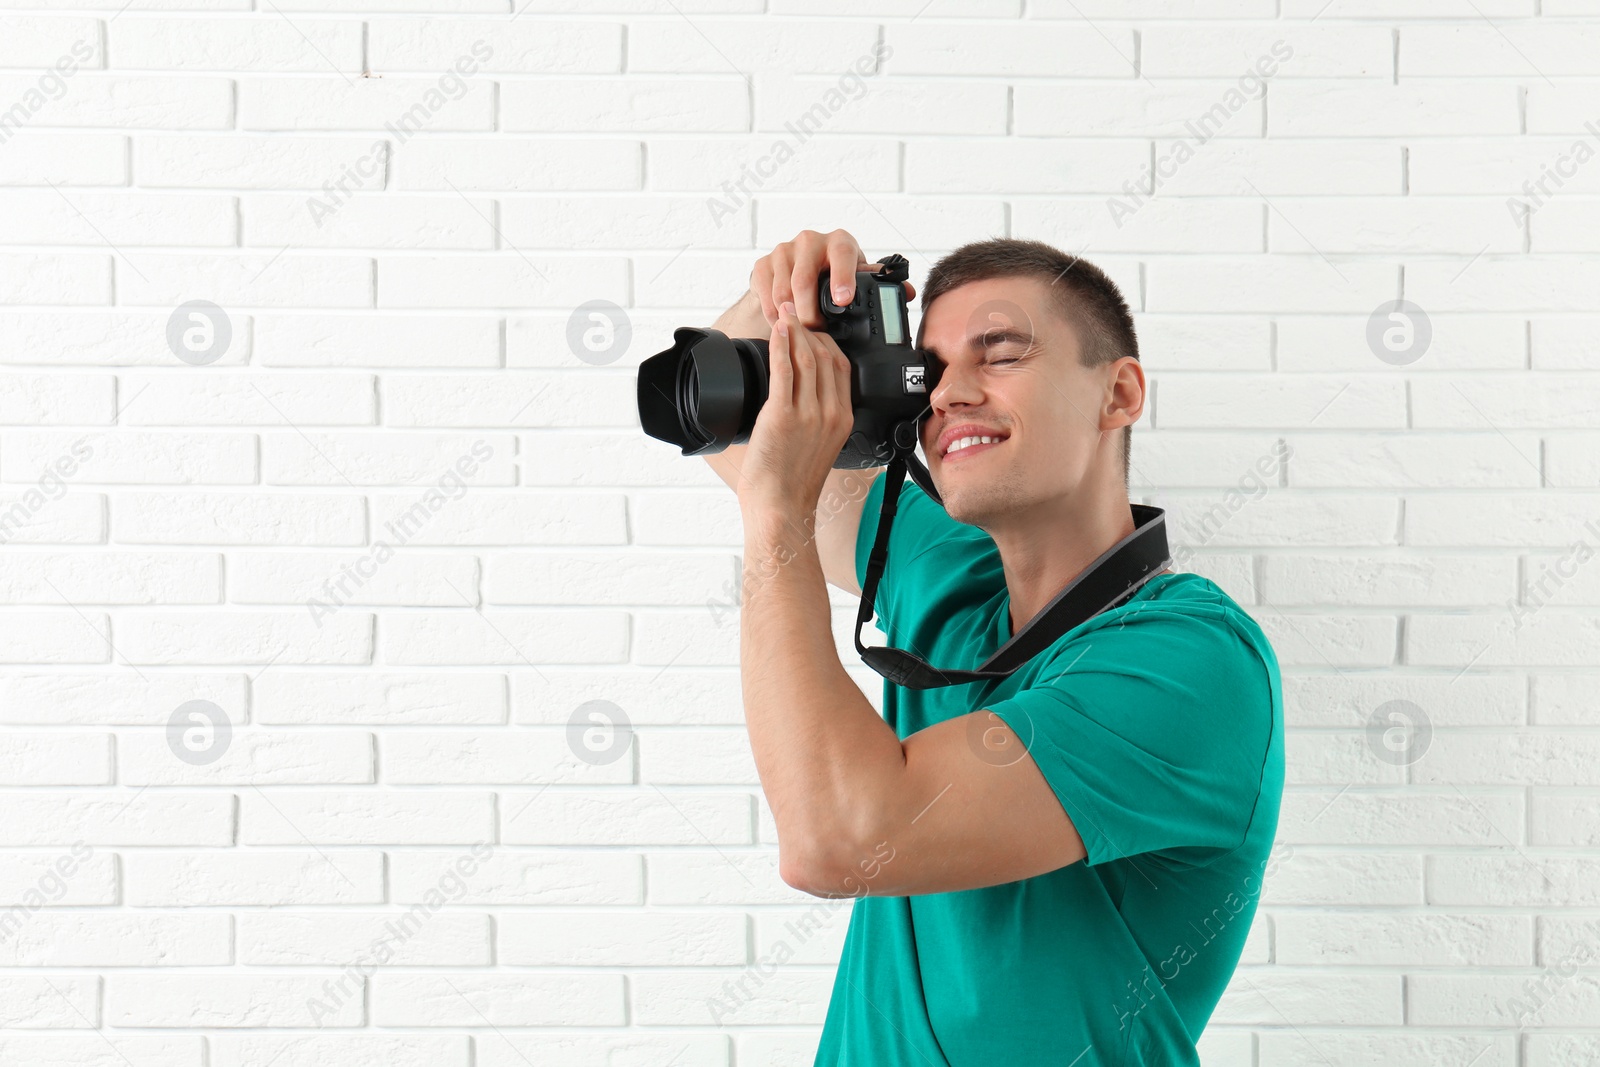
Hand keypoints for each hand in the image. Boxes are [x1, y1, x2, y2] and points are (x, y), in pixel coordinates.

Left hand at [737, 301, 854, 518]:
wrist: (782, 508)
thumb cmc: (794, 485)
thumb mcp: (820, 449)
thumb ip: (818, 421)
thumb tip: (802, 398)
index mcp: (843, 420)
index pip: (842, 368)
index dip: (827, 343)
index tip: (812, 331)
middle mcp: (830, 413)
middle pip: (826, 357)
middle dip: (809, 330)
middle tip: (795, 312)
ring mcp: (808, 414)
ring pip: (806, 358)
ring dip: (794, 331)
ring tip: (784, 313)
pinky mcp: (783, 416)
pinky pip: (784, 369)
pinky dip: (780, 344)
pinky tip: (776, 331)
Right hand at [750, 229, 915, 329]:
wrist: (795, 273)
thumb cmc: (832, 278)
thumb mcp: (855, 279)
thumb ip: (877, 284)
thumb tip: (908, 292)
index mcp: (840, 242)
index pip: (842, 255)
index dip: (842, 277)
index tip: (842, 300)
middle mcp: (810, 241)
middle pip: (804, 280)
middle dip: (810, 313)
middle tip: (818, 332)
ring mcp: (784, 251)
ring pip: (783, 292)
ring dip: (791, 318)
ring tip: (801, 333)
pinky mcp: (763, 264)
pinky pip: (766, 296)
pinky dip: (774, 316)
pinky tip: (784, 325)